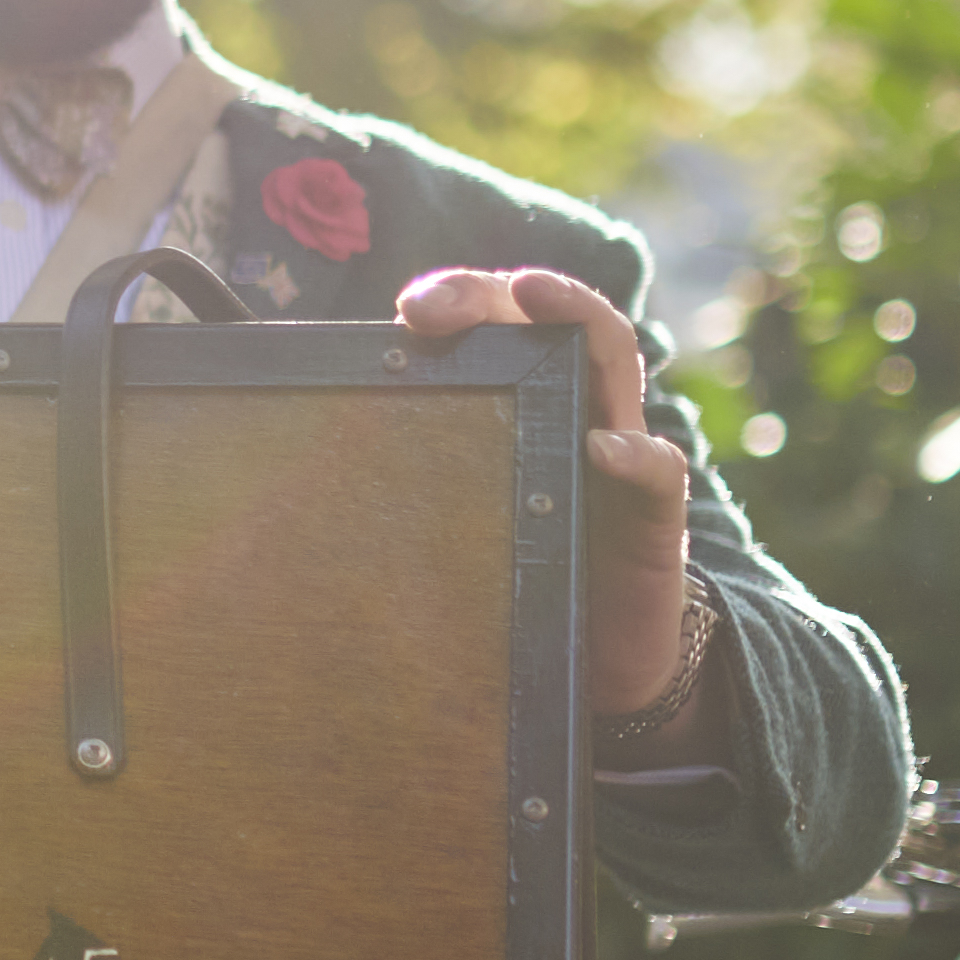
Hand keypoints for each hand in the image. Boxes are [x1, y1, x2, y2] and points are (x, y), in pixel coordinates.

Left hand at [394, 265, 706, 724]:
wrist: (602, 666)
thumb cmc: (520, 584)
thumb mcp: (463, 528)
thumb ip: (415, 485)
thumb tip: (300, 473)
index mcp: (531, 410)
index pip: (502, 326)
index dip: (463, 299)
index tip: (408, 308)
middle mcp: (581, 415)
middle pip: (554, 320)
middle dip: (502, 293)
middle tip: (439, 303)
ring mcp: (623, 459)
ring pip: (614, 361)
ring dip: (579, 319)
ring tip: (535, 297)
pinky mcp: (657, 523)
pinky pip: (659, 474)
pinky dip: (634, 457)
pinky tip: (603, 450)